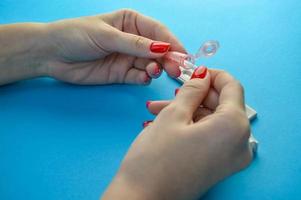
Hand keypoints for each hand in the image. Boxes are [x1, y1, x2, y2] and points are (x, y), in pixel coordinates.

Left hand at [44, 9, 184, 84]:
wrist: (52, 55)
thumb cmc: (76, 35)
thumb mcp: (107, 36)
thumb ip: (135, 44)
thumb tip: (163, 48)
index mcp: (131, 22)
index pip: (158, 32)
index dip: (172, 43)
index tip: (183, 55)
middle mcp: (133, 40)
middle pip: (158, 50)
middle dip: (168, 59)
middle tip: (174, 69)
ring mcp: (128, 58)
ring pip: (151, 65)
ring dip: (156, 69)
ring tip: (154, 72)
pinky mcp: (122, 73)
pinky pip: (139, 77)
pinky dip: (144, 78)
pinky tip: (143, 78)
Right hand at [102, 67, 252, 199]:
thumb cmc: (156, 157)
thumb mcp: (173, 114)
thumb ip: (193, 90)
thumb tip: (203, 75)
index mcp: (234, 127)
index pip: (233, 87)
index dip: (213, 74)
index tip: (195, 71)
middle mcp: (241, 144)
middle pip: (222, 105)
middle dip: (195, 96)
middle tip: (170, 93)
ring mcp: (231, 159)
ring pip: (212, 121)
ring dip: (188, 111)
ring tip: (158, 110)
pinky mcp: (219, 167)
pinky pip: (209, 136)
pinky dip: (191, 126)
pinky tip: (166, 123)